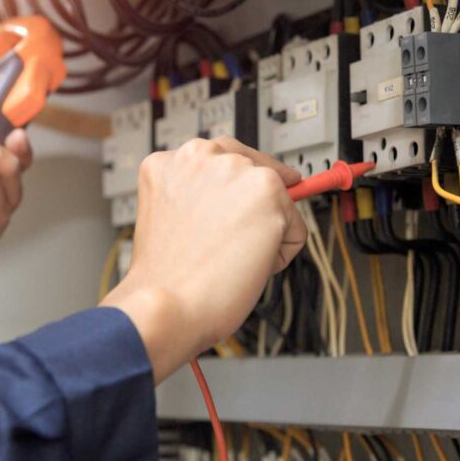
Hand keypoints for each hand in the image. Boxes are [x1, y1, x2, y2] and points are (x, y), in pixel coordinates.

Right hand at [101, 137, 304, 381]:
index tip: (240, 205)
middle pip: (253, 169)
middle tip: (236, 242)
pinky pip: (295, 229)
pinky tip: (246, 264)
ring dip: (264, 230)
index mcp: (168, 161)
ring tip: (230, 257)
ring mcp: (234, 170)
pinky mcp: (267, 191)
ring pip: (276, 200)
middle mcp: (199, 155)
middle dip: (253, 204)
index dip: (234, 190)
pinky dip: (279, 254)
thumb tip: (240, 202)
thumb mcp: (168, 219)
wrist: (167, 305)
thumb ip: (197, 199)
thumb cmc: (164, 278)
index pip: (219, 159)